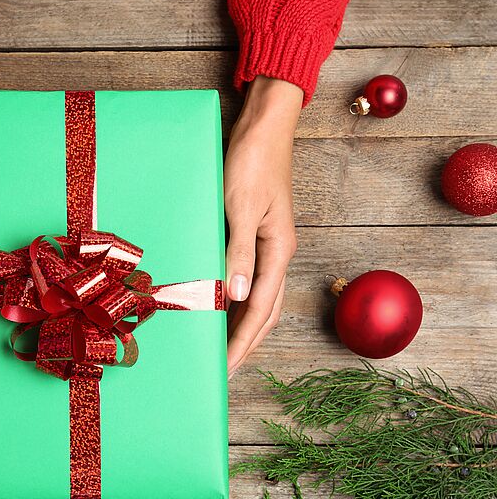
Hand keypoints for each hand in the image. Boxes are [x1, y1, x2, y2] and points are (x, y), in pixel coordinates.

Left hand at [224, 76, 302, 376]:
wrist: (263, 127)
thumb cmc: (251, 162)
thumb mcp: (240, 207)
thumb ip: (239, 252)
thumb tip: (235, 297)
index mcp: (278, 251)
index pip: (258, 310)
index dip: (241, 343)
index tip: (223, 369)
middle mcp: (276, 253)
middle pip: (263, 312)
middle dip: (244, 344)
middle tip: (222, 372)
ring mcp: (268, 245)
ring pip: (258, 299)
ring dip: (241, 326)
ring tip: (222, 350)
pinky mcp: (255, 234)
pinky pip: (247, 279)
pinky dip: (235, 301)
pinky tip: (220, 308)